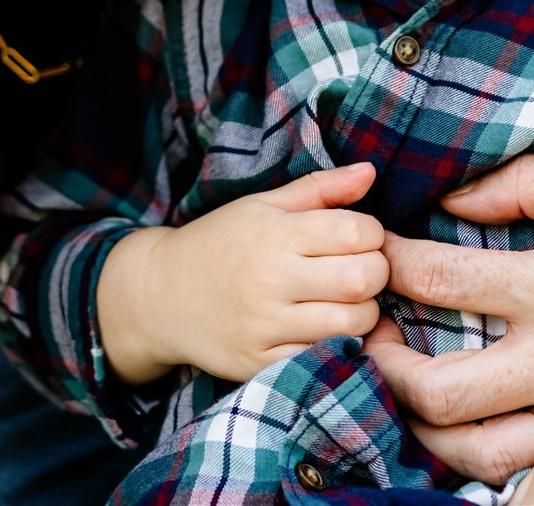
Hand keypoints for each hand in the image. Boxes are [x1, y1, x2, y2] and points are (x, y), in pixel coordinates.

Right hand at [98, 162, 387, 383]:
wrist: (158, 295)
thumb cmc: (220, 242)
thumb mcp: (263, 205)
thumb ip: (320, 188)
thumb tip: (370, 170)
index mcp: (274, 233)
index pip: (358, 232)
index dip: (372, 234)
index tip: (359, 239)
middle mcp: (270, 278)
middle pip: (363, 278)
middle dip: (375, 273)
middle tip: (360, 271)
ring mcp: (264, 325)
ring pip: (350, 322)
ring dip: (362, 312)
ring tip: (344, 301)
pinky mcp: (259, 362)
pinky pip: (321, 358)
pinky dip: (336, 346)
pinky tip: (324, 329)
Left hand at [367, 155, 533, 482]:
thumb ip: (529, 186)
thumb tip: (455, 200)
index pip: (444, 282)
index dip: (392, 262)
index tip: (377, 245)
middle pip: (440, 391)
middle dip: (385, 364)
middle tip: (372, 329)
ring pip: (477, 453)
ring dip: (422, 425)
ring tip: (404, 383)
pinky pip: (529, 463)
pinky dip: (478, 451)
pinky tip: (462, 416)